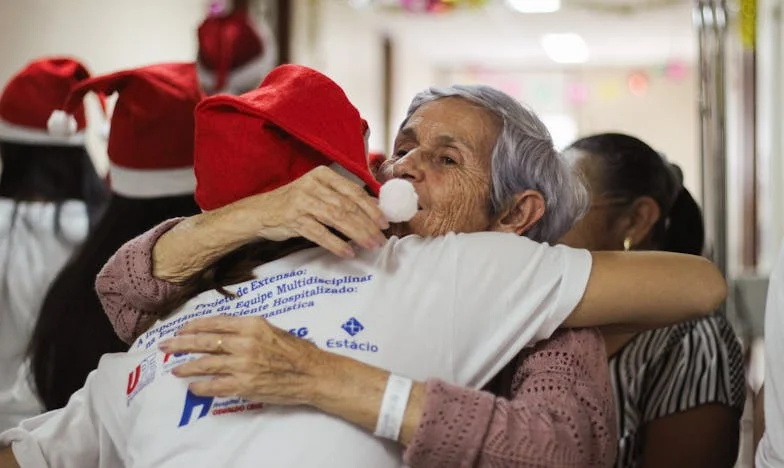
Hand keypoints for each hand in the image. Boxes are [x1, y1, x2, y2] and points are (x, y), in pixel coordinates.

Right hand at [153, 166, 388, 281]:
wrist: (259, 212)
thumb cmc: (294, 203)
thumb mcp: (317, 192)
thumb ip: (341, 197)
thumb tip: (374, 210)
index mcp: (322, 175)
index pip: (353, 191)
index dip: (372, 207)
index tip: (385, 221)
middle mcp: (312, 186)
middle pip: (347, 206)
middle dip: (368, 224)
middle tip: (381, 238)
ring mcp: (302, 202)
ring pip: (337, 218)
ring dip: (357, 234)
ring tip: (370, 245)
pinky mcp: (293, 219)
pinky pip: (319, 234)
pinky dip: (336, 244)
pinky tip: (348, 252)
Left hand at [159, 316, 328, 404]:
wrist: (312, 373)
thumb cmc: (297, 350)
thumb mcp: (272, 329)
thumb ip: (248, 329)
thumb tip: (225, 332)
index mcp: (251, 325)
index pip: (214, 323)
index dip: (194, 326)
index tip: (182, 329)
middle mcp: (244, 343)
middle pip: (203, 342)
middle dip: (180, 344)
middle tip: (165, 346)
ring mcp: (242, 365)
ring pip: (205, 364)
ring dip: (187, 367)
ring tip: (176, 369)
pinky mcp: (244, 385)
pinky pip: (215, 386)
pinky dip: (201, 386)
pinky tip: (193, 387)